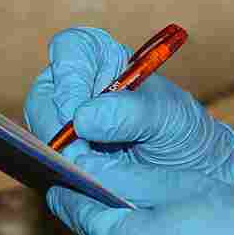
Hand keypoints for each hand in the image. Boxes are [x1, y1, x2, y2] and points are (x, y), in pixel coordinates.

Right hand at [24, 27, 233, 188]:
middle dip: (57, 127)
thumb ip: (128, 113)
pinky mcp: (65, 158)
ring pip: (41, 134)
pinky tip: (86, 184)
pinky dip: (65, 175)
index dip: (68, 78)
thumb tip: (83, 119)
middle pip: (44, 96)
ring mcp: (65, 124)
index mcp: (102, 58)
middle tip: (79, 155)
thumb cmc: (182, 131)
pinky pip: (50, 164)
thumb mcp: (167, 116)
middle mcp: (76, 87)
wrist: (192, 174)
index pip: (70, 50)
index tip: (77, 114)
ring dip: (61, 155)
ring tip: (92, 172)